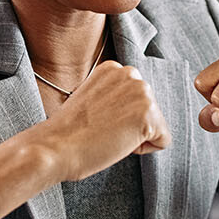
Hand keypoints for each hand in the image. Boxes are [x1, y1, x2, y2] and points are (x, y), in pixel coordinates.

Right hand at [34, 61, 170, 180]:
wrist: (55, 147)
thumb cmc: (67, 132)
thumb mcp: (91, 100)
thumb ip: (113, 96)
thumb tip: (129, 109)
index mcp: (114, 68)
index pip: (135, 100)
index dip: (118, 118)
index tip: (96, 121)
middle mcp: (130, 73)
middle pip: (149, 111)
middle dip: (131, 126)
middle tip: (102, 130)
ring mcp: (141, 92)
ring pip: (157, 126)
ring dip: (136, 137)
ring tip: (108, 135)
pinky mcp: (149, 114)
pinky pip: (163, 141)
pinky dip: (144, 150)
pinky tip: (118, 143)